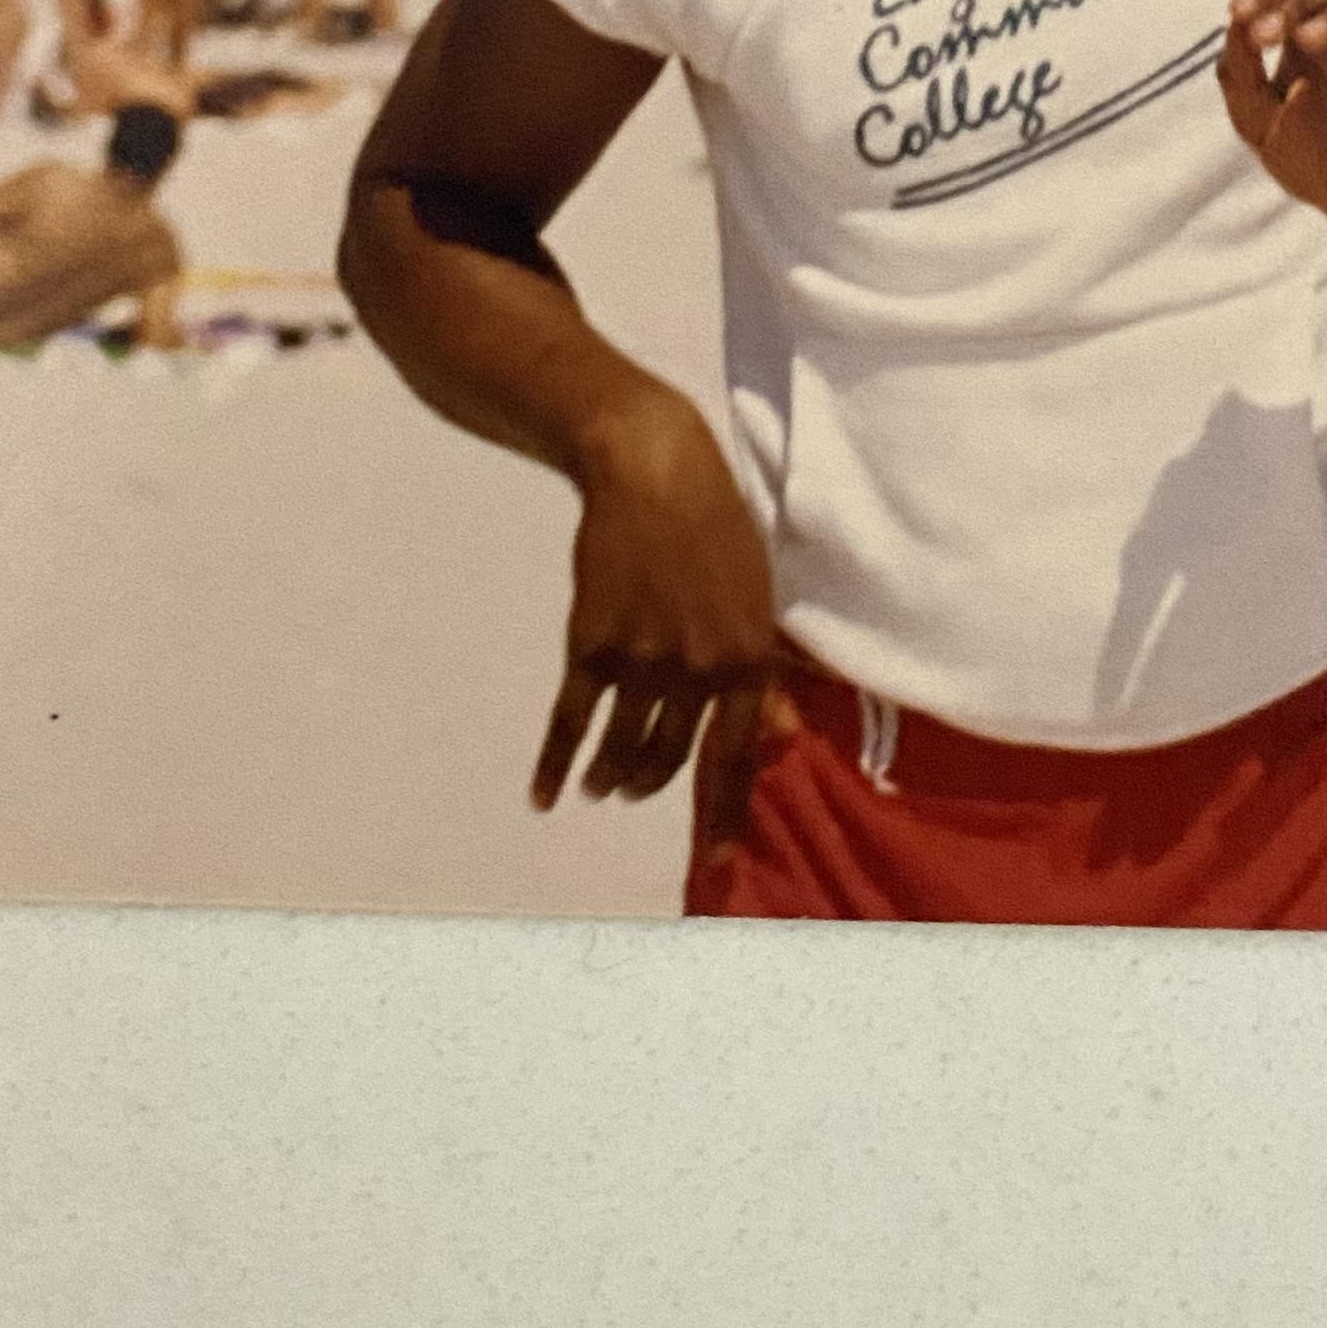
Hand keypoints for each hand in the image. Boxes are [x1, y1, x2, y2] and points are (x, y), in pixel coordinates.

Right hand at [533, 381, 783, 816]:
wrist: (652, 469)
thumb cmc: (716, 523)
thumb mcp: (758, 594)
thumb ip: (766, 670)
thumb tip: (782, 734)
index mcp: (750, 658)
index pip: (737, 755)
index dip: (724, 811)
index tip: (716, 858)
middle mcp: (699, 670)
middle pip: (674, 756)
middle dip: (654, 784)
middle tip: (638, 792)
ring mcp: (643, 661)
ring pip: (623, 746)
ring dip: (611, 777)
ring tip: (603, 788)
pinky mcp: (592, 646)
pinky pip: (572, 722)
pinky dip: (554, 765)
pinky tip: (544, 795)